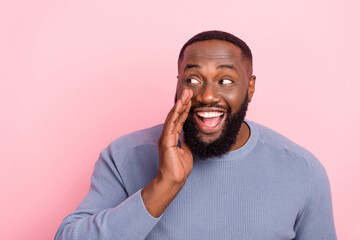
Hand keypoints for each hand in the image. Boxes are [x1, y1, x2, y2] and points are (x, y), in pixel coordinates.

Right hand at [141, 89, 192, 216]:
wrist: (174, 181)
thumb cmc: (179, 169)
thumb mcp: (187, 151)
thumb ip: (186, 140)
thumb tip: (189, 132)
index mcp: (172, 137)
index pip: (179, 119)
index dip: (185, 109)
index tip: (191, 99)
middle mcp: (167, 135)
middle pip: (175, 115)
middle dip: (182, 102)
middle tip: (189, 90)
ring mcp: (165, 137)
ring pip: (172, 117)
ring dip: (180, 104)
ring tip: (186, 93)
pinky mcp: (165, 141)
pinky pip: (171, 124)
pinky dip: (175, 114)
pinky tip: (180, 105)